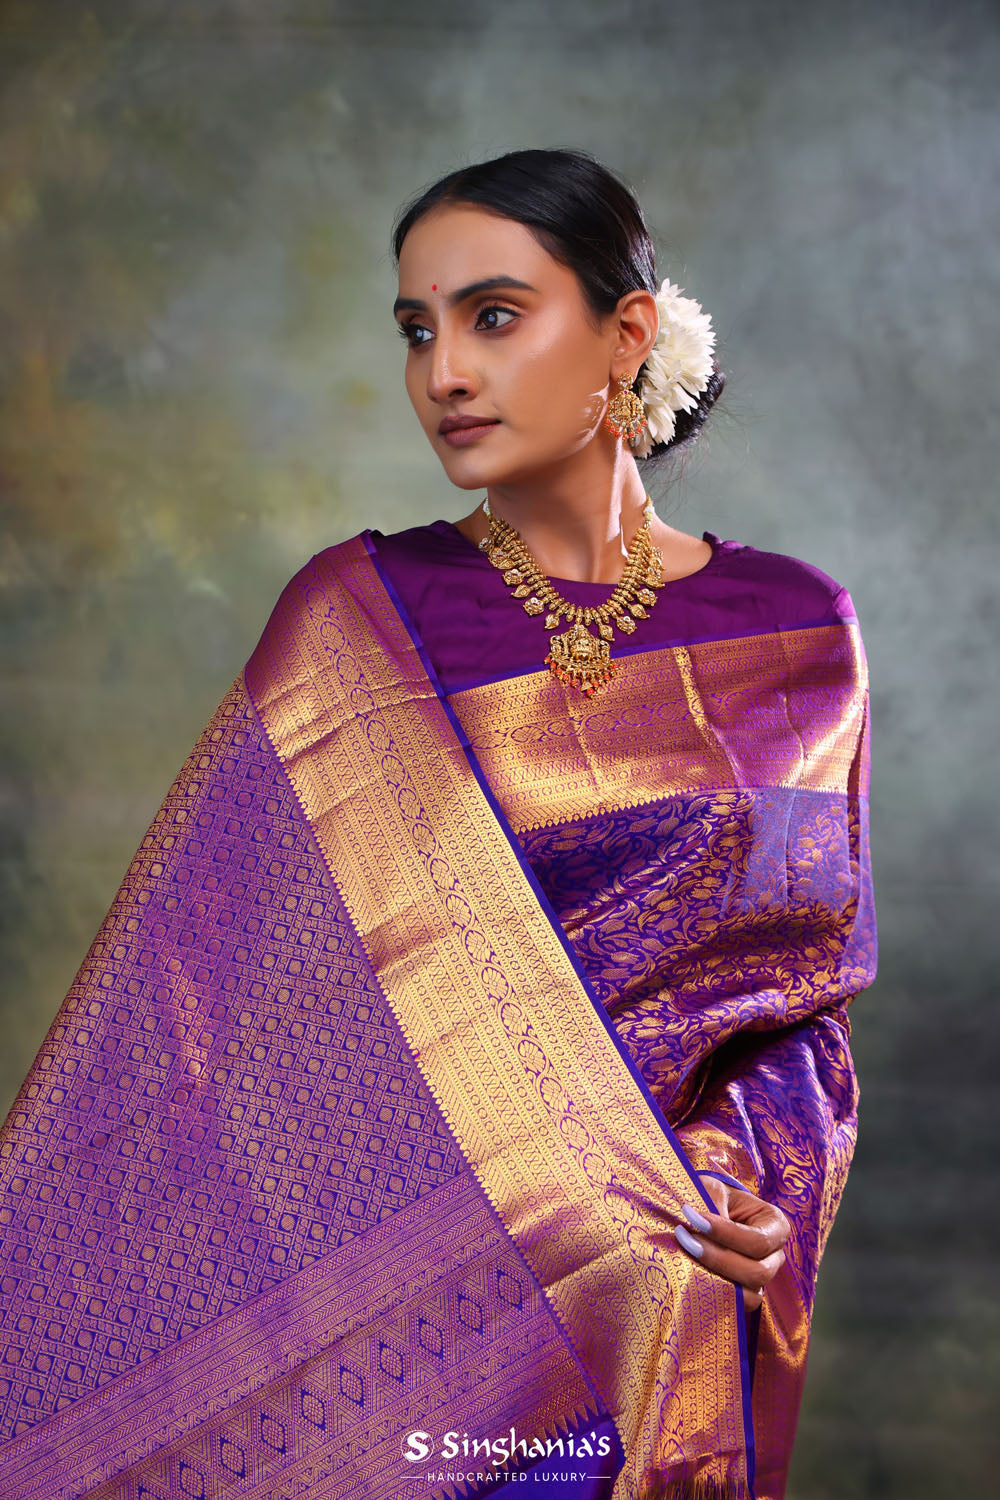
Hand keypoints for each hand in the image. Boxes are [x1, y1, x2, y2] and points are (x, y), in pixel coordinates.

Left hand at [670, 1177, 789, 1311]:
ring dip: (714, 1276)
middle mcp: (774, 1255)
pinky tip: (690, 1272)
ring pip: (749, 1294)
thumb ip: (713, 1203)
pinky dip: (714, 1293)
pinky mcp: (744, 1294)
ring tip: (684, 1252)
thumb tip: (703, 1224)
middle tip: (683, 1236)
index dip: (726, 1234)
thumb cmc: (711, 1196)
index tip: (692, 1217)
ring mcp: (761, 1278)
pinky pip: (737, 1305)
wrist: (701, 1210)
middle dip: (718, 1258)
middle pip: (758, 1272)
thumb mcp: (713, 1188)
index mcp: (774, 1225)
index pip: (758, 1240)